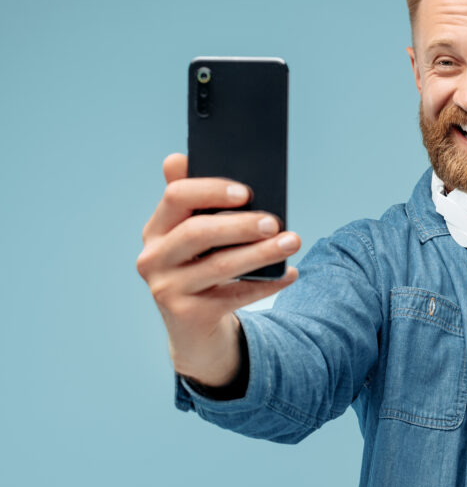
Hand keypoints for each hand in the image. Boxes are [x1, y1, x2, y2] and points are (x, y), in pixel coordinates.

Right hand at [136, 153, 300, 384]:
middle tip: (275, 221)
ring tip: (292, 241)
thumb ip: (197, 200)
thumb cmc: (202, 268)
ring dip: (262, 253)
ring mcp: (166, 289)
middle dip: (241, 224)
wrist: (195, 330)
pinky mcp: (187, 316)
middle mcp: (153, 258)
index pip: (176, 196)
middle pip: (198, 232)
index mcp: (156, 228)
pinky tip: (290, 273)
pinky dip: (266, 284)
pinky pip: (234, 296)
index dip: (211, 190)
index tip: (247, 191)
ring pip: (220, 266)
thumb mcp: (197, 236)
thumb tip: (181, 157)